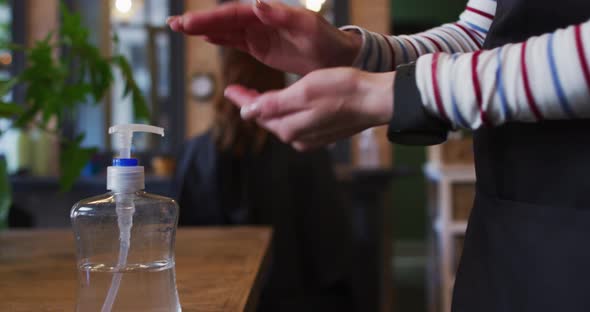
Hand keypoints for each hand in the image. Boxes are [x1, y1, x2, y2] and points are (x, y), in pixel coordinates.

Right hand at [167, 1, 361, 75]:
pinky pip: (236, 42)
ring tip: (180, 29)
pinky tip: (205, 38)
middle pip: (224, 19)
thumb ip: (283, 16)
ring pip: (226, 30)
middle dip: (199, 22)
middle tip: (173, 25)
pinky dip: (220, 39)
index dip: (210, 18)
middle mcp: (261, 20)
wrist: (336, 58)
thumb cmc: (326, 41)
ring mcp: (260, 34)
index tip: (188, 23)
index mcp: (269, 13)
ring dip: (204, 29)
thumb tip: (257, 3)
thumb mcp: (308, 28)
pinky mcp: (261, 47)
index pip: (233, 14)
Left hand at [224, 68, 394, 150]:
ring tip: (258, 96)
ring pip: (282, 122)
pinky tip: (286, 105)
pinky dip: (287, 114)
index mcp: (289, 127)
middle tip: (240, 91)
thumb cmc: (343, 91)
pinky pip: (296, 124)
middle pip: (268, 120)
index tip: (228, 90)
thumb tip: (246, 114)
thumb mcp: (304, 91)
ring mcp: (310, 138)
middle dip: (253, 106)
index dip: (241, 100)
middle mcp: (297, 138)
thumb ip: (273, 104)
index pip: (257, 113)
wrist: (375, 100)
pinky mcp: (322, 134)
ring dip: (270, 110)